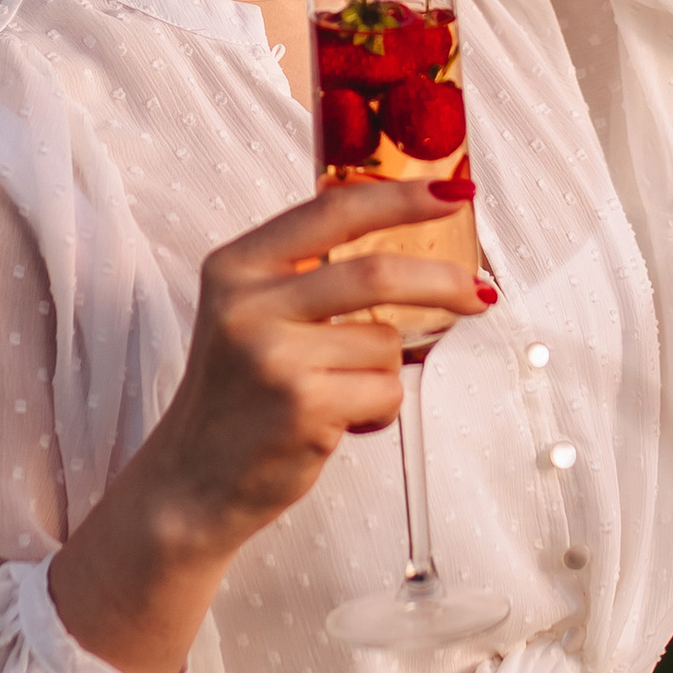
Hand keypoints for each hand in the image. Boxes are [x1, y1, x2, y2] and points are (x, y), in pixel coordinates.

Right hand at [49, 177, 488, 672]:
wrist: (192, 479)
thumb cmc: (238, 393)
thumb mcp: (249, 311)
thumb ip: (306, 272)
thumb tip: (405, 236)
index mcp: (237, 266)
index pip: (333, 211)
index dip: (401, 197)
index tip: (454, 193)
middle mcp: (248, 304)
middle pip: (376, 274)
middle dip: (442, 281)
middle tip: (480, 291)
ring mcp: (274, 357)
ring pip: (386, 343)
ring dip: (384, 370)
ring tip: (339, 390)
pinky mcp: (303, 407)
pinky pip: (385, 391)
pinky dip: (379, 407)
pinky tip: (338, 421)